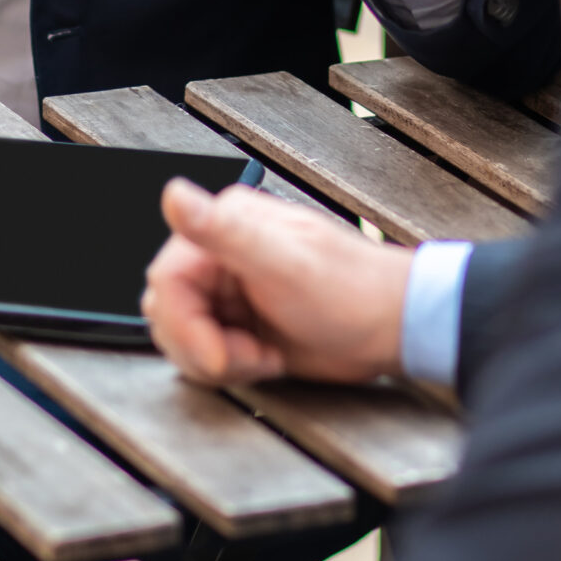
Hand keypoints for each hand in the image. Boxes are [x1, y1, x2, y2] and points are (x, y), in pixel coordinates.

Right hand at [144, 179, 412, 385]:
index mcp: (226, 227)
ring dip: (218, 360)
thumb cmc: (351, 293)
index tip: (221, 357)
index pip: (167, 281)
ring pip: (182, 334)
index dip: (186, 327)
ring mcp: (230, 290)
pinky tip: (267, 362)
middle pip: (169, 311)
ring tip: (263, 358)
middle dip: (203, 347)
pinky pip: (205, 350)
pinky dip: (229, 367)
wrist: (393, 327)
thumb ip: (222, 230)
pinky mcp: (240, 322)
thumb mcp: (283, 263)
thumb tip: (174, 193)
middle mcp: (221, 254)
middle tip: (251, 359)